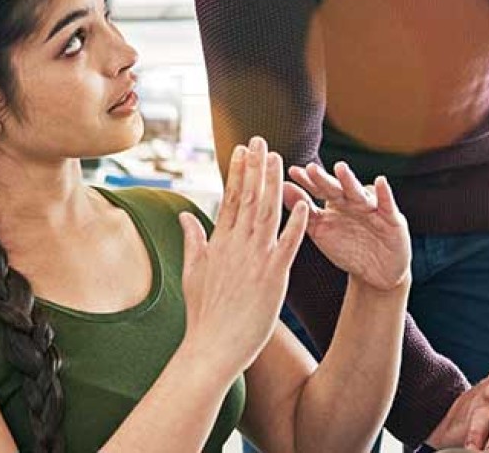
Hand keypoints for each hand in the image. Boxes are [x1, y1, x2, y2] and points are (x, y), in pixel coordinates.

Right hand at [178, 136, 308, 378]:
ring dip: (273, 184)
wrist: (210, 349)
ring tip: (278, 158)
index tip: (243, 149)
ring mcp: (256, 259)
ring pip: (267, 213)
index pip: (230, 198)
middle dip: (255, 167)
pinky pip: (288, 245)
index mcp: (219, 242)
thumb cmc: (202, 315)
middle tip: (261, 139)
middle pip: (249, 198)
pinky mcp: (274, 276)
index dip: (238, 171)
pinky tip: (303, 203)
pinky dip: (295, 224)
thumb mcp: (191, 272)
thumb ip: (192, 240)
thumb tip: (185, 214)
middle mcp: (237, 245)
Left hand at [283, 161, 410, 291]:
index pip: (319, 189)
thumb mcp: (322, 231)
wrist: (377, 274)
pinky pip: (387, 204)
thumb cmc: (347, 249)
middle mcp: (353, 201)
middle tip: (310, 169)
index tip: (292, 172)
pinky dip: (384, 193)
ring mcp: (372, 208)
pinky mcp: (392, 218)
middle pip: (336, 189)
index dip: (306, 182)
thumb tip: (281, 187)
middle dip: (324, 179)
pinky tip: (380, 181)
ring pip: (359, 193)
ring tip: (340, 168)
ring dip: (349, 181)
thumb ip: (304, 210)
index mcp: (335, 203)